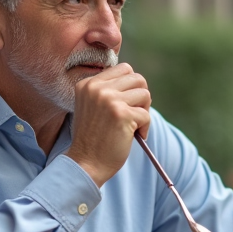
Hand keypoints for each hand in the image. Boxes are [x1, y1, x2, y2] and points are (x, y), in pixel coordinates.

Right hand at [67, 63, 150, 185]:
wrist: (85, 163)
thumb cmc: (93, 138)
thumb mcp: (92, 106)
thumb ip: (108, 91)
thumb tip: (136, 80)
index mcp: (88, 84)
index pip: (123, 68)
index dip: (131, 86)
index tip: (126, 104)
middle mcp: (97, 88)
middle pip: (137, 78)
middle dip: (141, 97)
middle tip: (135, 114)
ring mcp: (109, 100)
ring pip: (145, 94)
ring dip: (144, 111)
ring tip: (134, 126)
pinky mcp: (121, 114)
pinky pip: (146, 114)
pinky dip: (145, 128)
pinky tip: (134, 136)